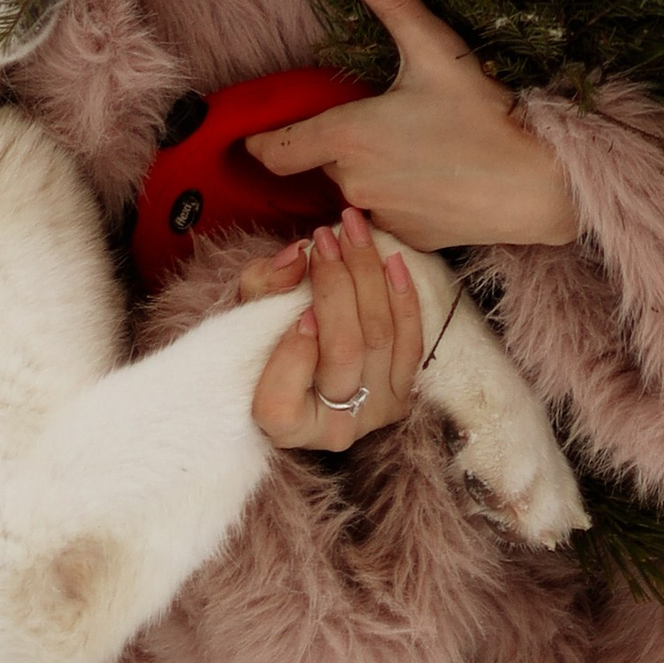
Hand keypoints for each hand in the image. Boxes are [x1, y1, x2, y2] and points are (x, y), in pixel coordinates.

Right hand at [238, 211, 424, 452]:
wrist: (312, 359)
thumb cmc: (269, 336)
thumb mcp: (251, 310)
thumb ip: (264, 285)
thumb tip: (298, 256)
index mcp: (284, 425)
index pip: (281, 403)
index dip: (293, 356)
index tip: (299, 311)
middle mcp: (334, 430)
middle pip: (343, 352)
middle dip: (336, 286)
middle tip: (324, 239)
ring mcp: (375, 412)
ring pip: (380, 338)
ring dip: (368, 275)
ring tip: (354, 232)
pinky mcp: (404, 393)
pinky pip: (412, 343)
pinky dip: (403, 298)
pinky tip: (392, 260)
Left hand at [244, 0, 580, 251]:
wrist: (539, 186)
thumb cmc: (485, 116)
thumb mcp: (434, 48)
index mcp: (347, 137)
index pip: (274, 151)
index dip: (260, 141)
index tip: (257, 133)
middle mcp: (353, 184)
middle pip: (318, 164)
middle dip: (332, 142)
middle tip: (370, 115)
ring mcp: (379, 217)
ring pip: (352, 189)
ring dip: (363, 170)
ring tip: (406, 145)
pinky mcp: (407, 239)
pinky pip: (383, 215)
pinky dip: (394, 196)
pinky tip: (428, 176)